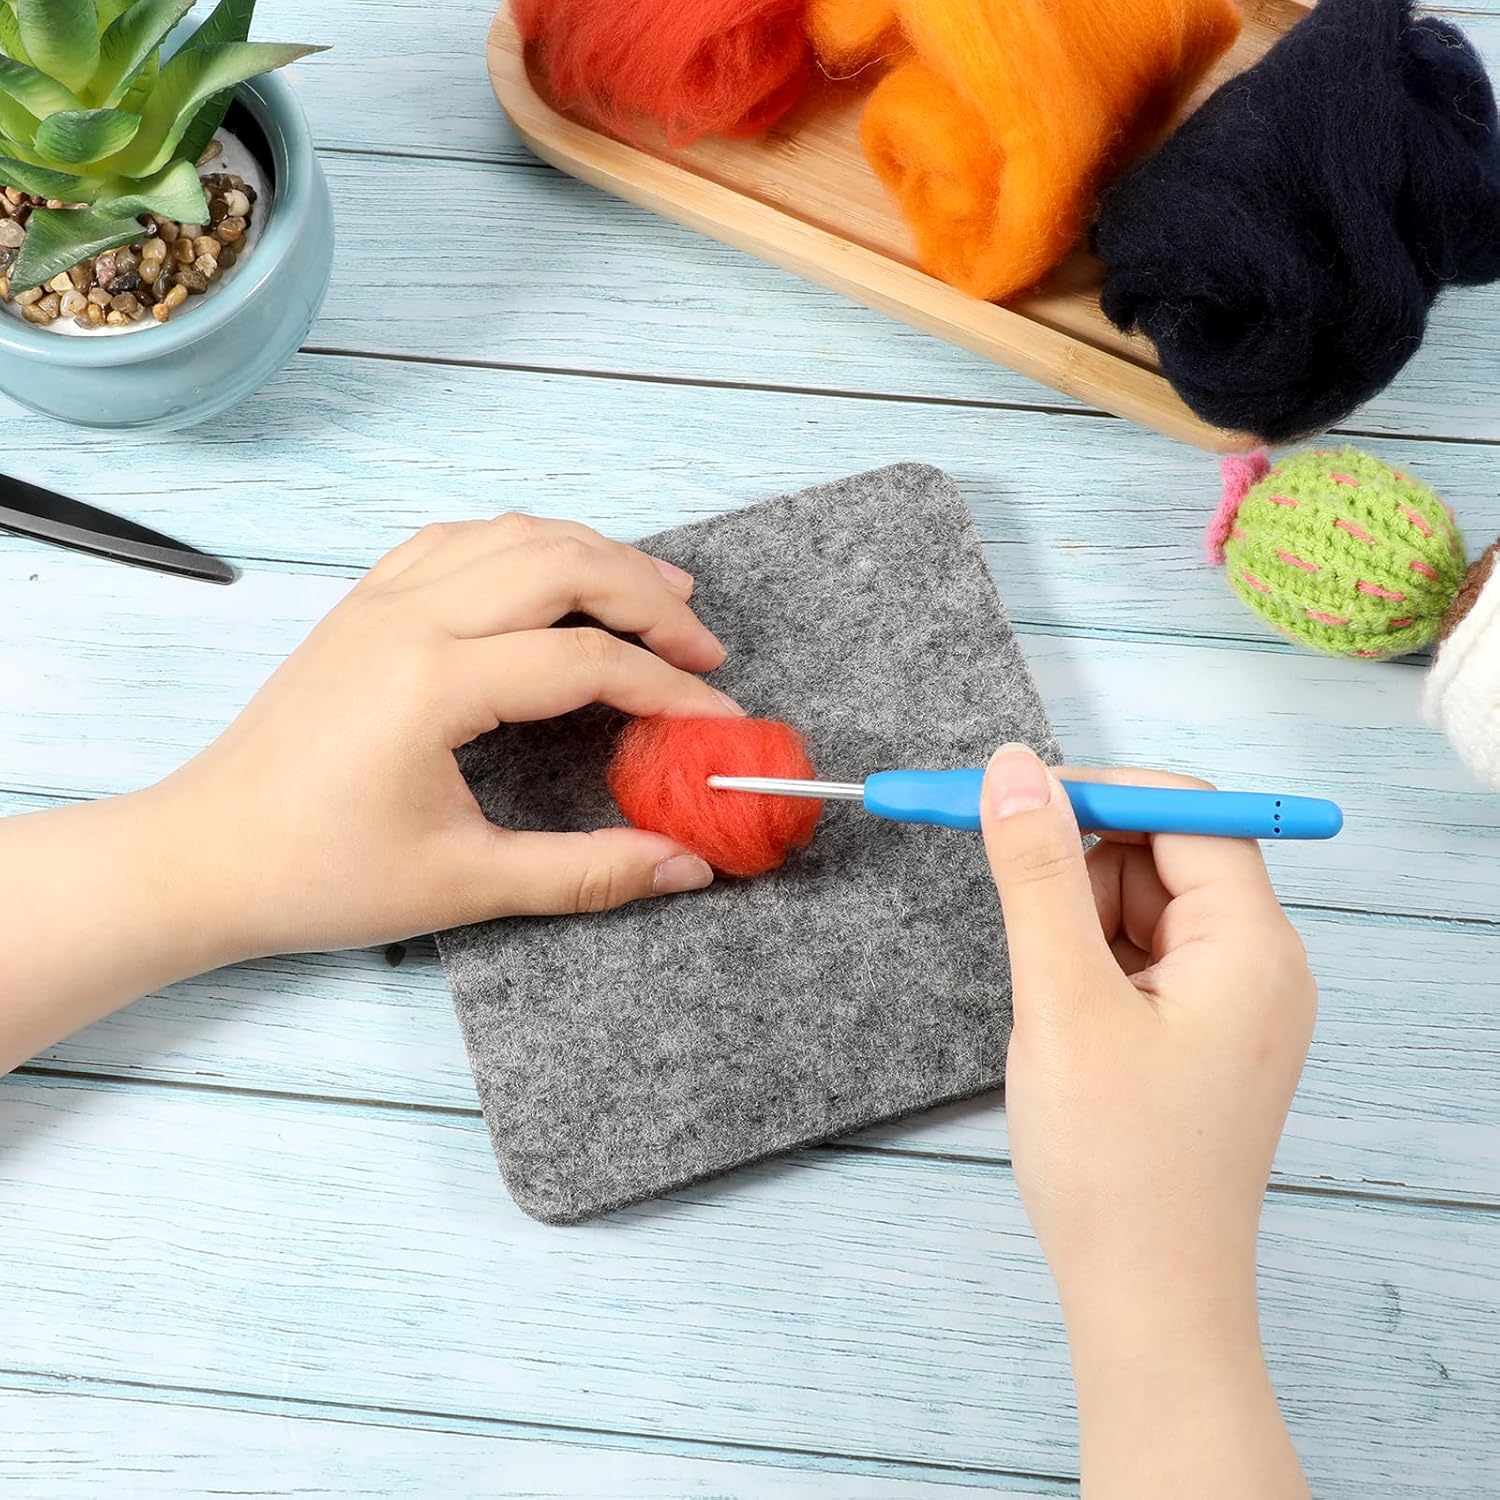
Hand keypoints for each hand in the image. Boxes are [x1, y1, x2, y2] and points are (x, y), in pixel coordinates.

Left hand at [157, 514, 741, 964]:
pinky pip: (457, 541)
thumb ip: (587, 872)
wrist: (204, 857)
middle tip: (703, 646)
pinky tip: (553, 576)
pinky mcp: (361, 606)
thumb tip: (687, 865)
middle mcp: (408, 619)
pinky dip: (522, 546)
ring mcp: (379, 601)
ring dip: (593, 555)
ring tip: (654, 597)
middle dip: (646, 597)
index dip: (668, 690)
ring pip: (512, 535)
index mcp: (433, 683)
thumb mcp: (464, 884)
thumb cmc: (318, 876)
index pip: (586, 660)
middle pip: (560, 564)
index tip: (718, 721)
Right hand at [981, 745, 1313, 1498]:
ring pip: (1139, 905)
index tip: (1009, 799)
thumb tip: (1015, 767)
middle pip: (1162, 853)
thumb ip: (1035, 872)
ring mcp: (1229, 1002)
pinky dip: (1085, 964)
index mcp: (1253, 947)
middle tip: (1014, 914)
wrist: (1143, 1300)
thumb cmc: (1114, 1167)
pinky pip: (1137, 956)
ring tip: (1047, 1001)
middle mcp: (1257, 964)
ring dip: (1075, 921)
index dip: (1095, 792)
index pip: (1186, 811)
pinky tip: (1060, 1019)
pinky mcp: (1196, 1033)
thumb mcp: (1060, 1000)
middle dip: (1079, 865)